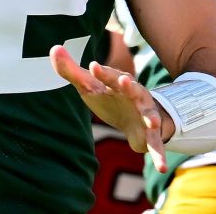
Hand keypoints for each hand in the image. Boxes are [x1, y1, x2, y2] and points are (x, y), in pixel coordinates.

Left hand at [50, 45, 171, 172]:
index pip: (109, 75)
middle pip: (132, 89)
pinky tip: (161, 167)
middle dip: (129, 86)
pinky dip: (158, 154)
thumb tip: (54, 48)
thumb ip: (71, 70)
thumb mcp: (89, 85)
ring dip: (151, 117)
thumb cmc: (108, 97)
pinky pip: (155, 144)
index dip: (102, 72)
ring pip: (149, 114)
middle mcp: (135, 95)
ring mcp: (145, 113)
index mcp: (118, 82)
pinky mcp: (150, 133)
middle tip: (124, 81)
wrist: (133, 117)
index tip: (92, 66)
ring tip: (153, 122)